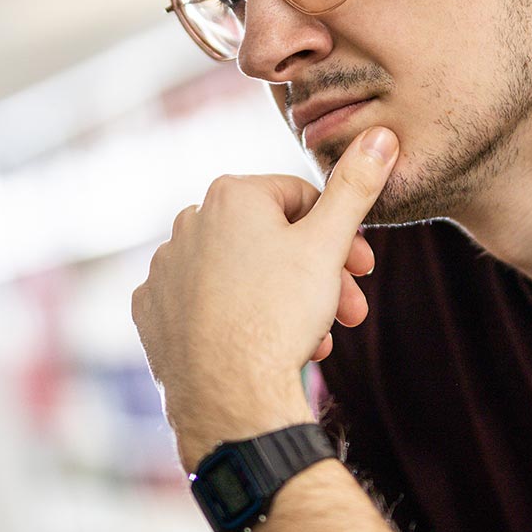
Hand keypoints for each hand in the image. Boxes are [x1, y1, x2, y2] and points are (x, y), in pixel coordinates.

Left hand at [132, 126, 398, 466]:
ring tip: (311, 339)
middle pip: (271, 240)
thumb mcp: (329, 245)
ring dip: (282, 300)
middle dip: (316, 274)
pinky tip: (257, 346)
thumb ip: (355, 187)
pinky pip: (201, 304)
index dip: (338, 235)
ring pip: (240, 275)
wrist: (229, 396)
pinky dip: (233, 318)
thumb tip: (381, 134)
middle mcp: (188, 221)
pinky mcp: (150, 310)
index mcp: (230, 195)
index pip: (300, 199)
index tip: (361, 269)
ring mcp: (164, 268)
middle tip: (349, 312)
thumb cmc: (280, 315)